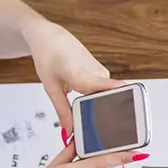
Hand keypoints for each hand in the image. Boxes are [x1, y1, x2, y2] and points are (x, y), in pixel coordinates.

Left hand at [24, 22, 119, 136]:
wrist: (49, 37)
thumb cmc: (49, 56)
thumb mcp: (51, 87)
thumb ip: (62, 111)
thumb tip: (69, 130)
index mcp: (84, 76)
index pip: (113, 89)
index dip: (119, 104)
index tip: (119, 119)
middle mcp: (99, 73)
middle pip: (109, 100)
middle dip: (99, 113)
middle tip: (85, 123)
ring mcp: (102, 71)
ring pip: (104, 95)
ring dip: (95, 103)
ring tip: (79, 100)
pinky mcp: (102, 71)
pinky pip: (102, 89)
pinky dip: (94, 94)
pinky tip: (82, 91)